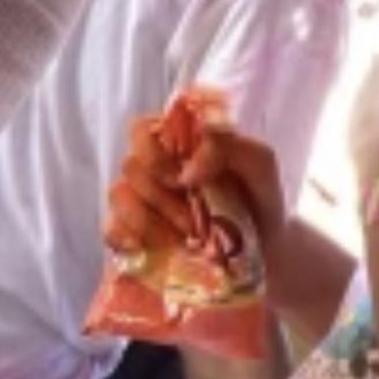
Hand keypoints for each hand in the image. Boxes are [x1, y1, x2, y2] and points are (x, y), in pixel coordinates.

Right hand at [104, 113, 286, 265]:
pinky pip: (111, 229)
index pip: (142, 128)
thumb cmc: (260, 196)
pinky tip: (158, 249)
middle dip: (162, 194)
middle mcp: (155, 165)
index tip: (183, 176)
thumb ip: (228, 144)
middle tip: (193, 218)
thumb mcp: (260, 161)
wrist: (267, 250)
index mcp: (179, 140)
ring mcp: (141, 199)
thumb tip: (187, 167)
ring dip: (151, 220)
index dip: (154, 149)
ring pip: (119, 196)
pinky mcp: (132, 234)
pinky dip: (131, 239)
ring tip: (186, 239)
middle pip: (132, 164)